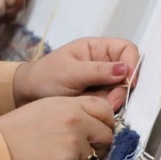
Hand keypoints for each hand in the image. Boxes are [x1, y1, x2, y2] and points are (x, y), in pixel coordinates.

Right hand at [0, 96, 114, 159]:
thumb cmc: (14, 130)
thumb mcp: (44, 109)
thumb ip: (71, 114)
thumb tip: (93, 128)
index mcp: (70, 105)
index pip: (105, 110)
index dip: (105, 123)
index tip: (97, 133)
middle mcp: (76, 123)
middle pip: (106, 138)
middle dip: (94, 148)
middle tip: (72, 153)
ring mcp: (74, 146)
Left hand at [13, 37, 139, 108]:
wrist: (27, 96)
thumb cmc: (44, 77)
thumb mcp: (70, 72)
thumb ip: (97, 71)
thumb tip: (125, 69)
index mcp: (95, 49)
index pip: (126, 49)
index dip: (133, 62)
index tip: (129, 80)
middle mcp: (103, 63)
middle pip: (129, 72)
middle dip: (123, 88)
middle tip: (111, 100)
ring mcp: (103, 82)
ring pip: (123, 90)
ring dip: (116, 100)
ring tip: (99, 106)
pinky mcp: (100, 97)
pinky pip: (114, 102)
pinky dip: (109, 108)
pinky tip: (97, 110)